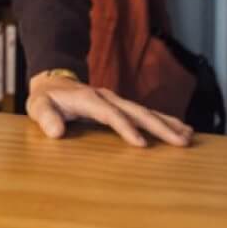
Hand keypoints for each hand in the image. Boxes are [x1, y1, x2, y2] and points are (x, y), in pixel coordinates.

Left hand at [26, 73, 193, 147]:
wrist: (52, 83)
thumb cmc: (45, 99)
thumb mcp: (38, 107)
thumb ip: (45, 117)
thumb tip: (55, 132)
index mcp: (88, 99)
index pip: (110, 114)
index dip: (125, 128)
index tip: (142, 144)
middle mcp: (106, 97)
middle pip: (136, 111)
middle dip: (159, 126)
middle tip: (181, 141)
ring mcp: (115, 100)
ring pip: (145, 111)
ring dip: (167, 123)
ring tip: (189, 135)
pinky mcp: (121, 106)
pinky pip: (144, 113)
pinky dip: (163, 120)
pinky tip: (181, 129)